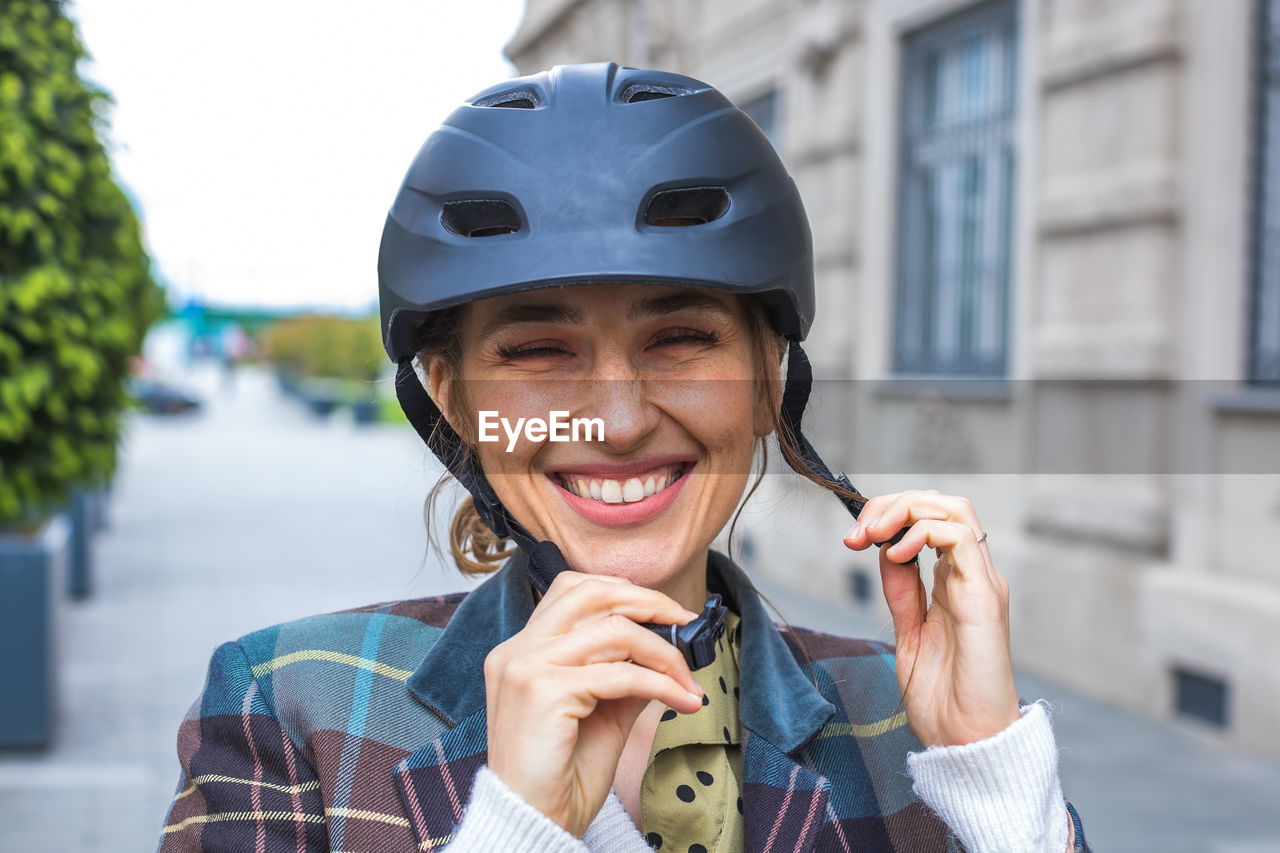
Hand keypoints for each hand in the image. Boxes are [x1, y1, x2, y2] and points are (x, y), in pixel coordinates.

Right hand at [483, 572, 704, 836]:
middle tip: (686, 622)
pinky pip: (620, 675)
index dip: (624, 591)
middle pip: (590, 593)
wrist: (533, 825)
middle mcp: (517, 651)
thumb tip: (665, 647)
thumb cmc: (561, 775)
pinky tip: (682, 700)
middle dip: (647, 602)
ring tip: (687, 678)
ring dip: (663, 652)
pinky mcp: (543, 692)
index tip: (666, 611)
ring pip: (613, 632)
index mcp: (521, 650)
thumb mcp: (602, 712)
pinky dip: (660, 684)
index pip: (574, 590)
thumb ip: (625, 673)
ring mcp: (525, 668)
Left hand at [843, 490, 1019, 747]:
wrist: (966, 740)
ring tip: (874, 536)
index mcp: (956, 583)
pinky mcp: (985, 596)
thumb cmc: (944, 698)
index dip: (888, 516)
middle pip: (941, 504)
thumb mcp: (909, 633)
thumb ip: (902, 592)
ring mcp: (982, 583)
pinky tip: (897, 553)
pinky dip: (923, 532)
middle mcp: (973, 576)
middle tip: (858, 532)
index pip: (929, 520)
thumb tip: (885, 552)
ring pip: (955, 510)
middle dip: (893, 505)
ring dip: (906, 511)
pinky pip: (961, 539)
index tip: (852, 538)